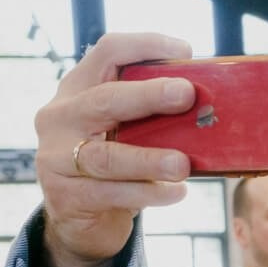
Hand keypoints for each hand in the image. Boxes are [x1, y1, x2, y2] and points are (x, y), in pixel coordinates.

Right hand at [33, 32, 198, 266]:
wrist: (78, 221)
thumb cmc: (115, 167)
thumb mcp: (126, 132)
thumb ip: (152, 116)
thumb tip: (210, 105)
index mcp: (78, 89)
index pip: (106, 53)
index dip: (144, 45)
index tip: (185, 50)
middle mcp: (60, 117)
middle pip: (104, 100)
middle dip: (147, 95)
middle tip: (186, 94)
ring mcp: (56, 157)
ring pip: (106, 156)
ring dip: (149, 159)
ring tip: (183, 164)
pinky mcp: (65, 195)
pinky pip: (110, 193)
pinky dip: (147, 193)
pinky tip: (175, 193)